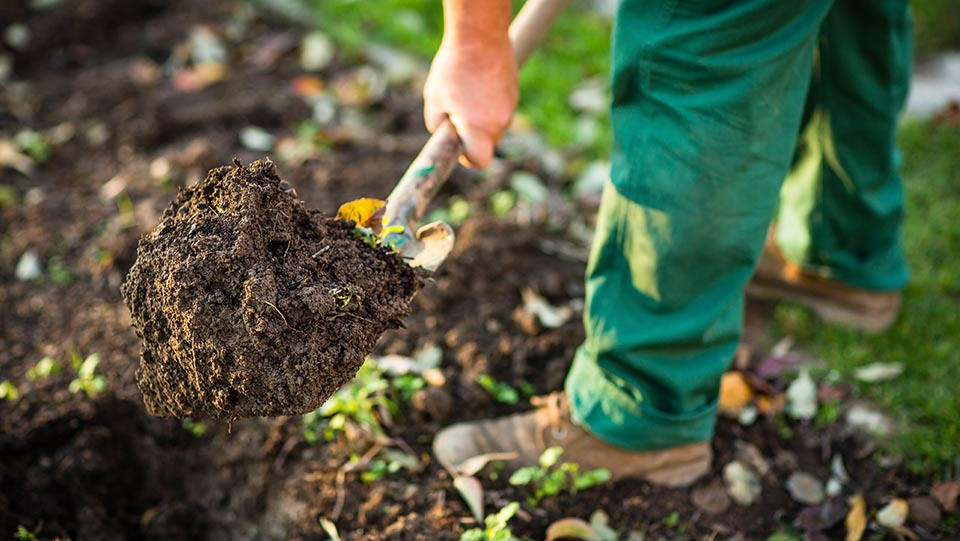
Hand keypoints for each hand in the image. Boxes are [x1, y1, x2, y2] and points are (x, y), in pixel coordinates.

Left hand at [423, 35, 517, 168]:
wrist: (480, 35)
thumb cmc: (453, 68)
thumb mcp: (434, 100)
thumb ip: (438, 127)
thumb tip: (446, 136)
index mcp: (479, 128)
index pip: (480, 161)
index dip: (468, 158)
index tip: (458, 146)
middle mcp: (500, 122)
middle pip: (488, 144)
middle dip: (473, 136)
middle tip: (455, 114)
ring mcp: (510, 107)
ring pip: (494, 126)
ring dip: (481, 118)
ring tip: (465, 93)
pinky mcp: (514, 93)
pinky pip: (500, 109)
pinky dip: (489, 103)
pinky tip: (477, 82)